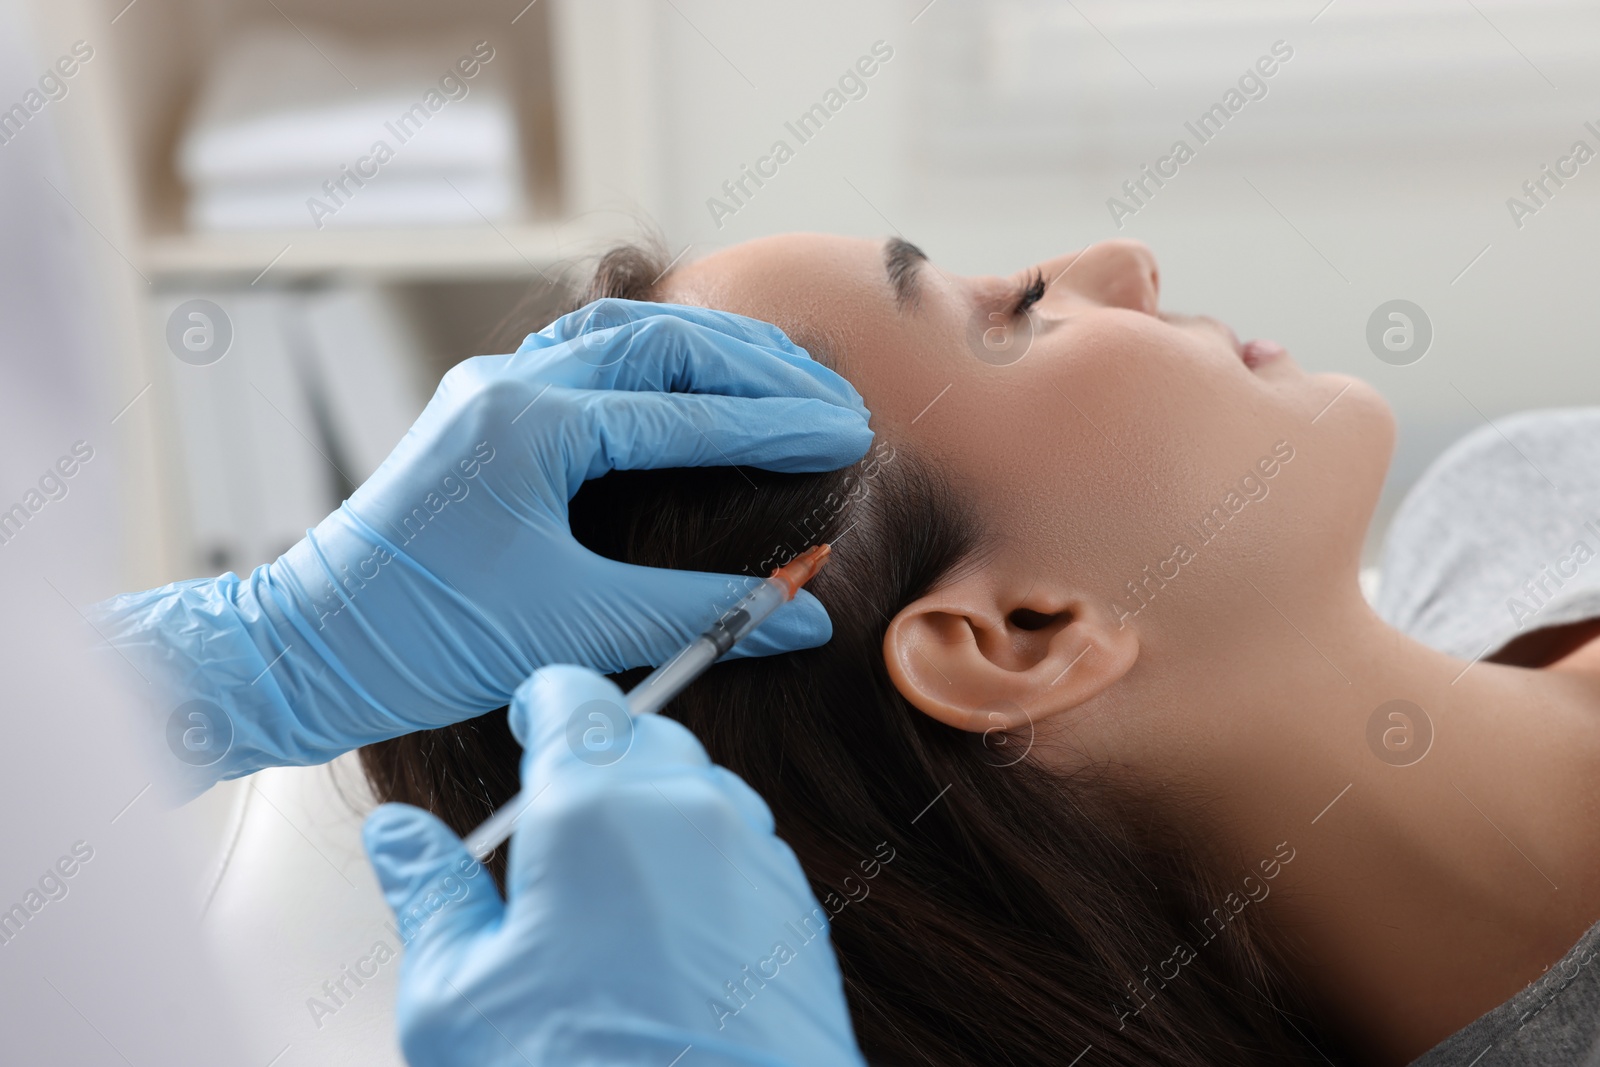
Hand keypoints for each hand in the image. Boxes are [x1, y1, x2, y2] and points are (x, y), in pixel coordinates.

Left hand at [96, 302, 870, 786]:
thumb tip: (806, 617)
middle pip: (661, 342)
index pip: (684, 413)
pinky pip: (585, 356)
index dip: (778, 426)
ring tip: (786, 375)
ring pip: (622, 333)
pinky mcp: (483, 413)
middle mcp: (507, 387)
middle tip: (836, 396)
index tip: (851, 435)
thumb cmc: (424, 642)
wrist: (306, 649)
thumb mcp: (574, 627)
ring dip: (709, 349)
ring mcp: (490, 391)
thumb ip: (699, 614)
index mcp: (526, 427)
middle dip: (758, 366)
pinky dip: (656, 361)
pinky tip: (697, 383)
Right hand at [363, 665, 866, 1066]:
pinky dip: (703, 859)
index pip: (574, 695)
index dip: (542, 701)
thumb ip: (429, 892)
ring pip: (700, 787)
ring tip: (608, 890)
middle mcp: (688, 810)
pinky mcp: (797, 907)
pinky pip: (742, 846)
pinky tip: (668, 934)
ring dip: (654, 807)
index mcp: (595, 807)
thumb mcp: (459, 996)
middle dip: (596, 756)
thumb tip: (399, 833)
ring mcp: (754, 855)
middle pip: (642, 733)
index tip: (526, 723)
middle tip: (553, 824)